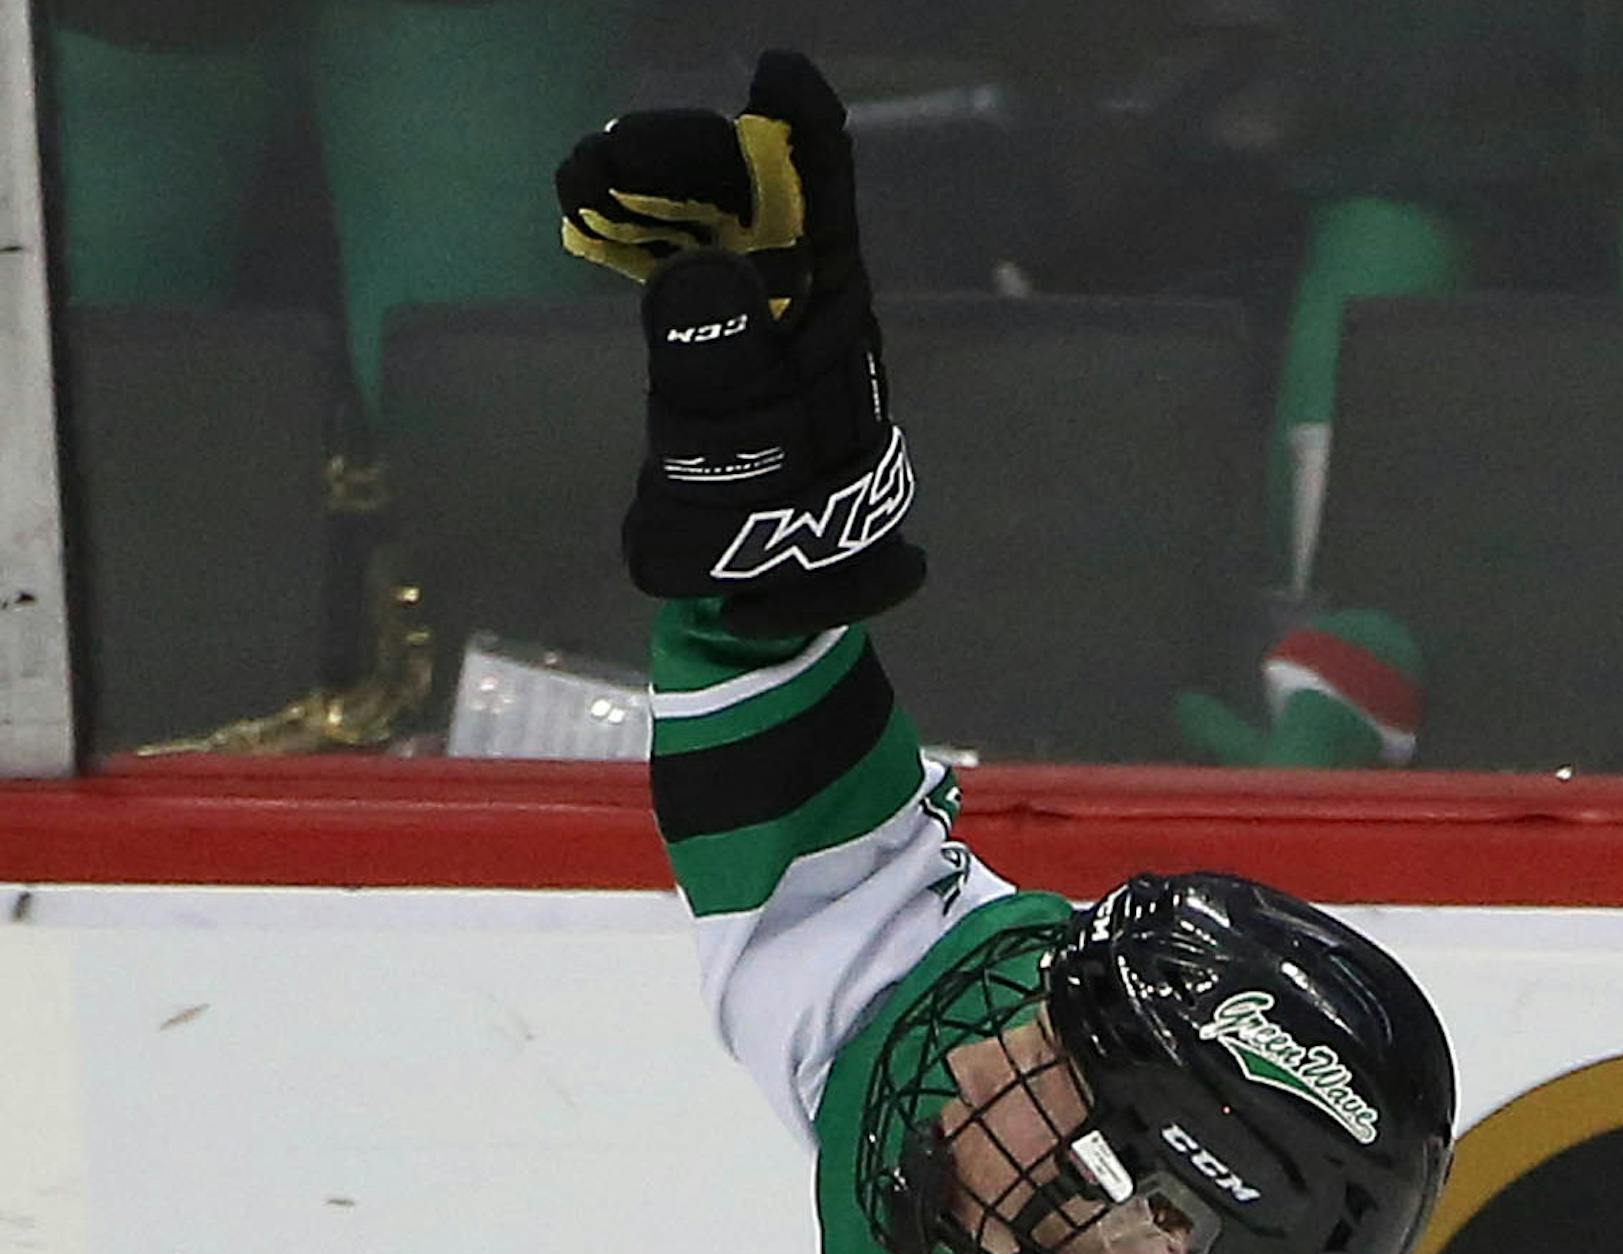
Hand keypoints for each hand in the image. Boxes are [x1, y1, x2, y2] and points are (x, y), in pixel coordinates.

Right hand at [565, 53, 924, 629]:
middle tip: (603, 166)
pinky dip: (633, 240)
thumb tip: (701, 273)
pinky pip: (676, 270)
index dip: (806, 130)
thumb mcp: (747, 462)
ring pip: (705, 225)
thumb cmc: (783, 536)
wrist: (775, 599)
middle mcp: (798, 304)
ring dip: (645, 194)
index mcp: (828, 318)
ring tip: (583, 190)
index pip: (824, 200)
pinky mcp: (715, 350)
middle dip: (682, 162)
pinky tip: (586, 223)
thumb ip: (720, 372)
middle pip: (749, 198)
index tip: (777, 73)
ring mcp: (756, 323)